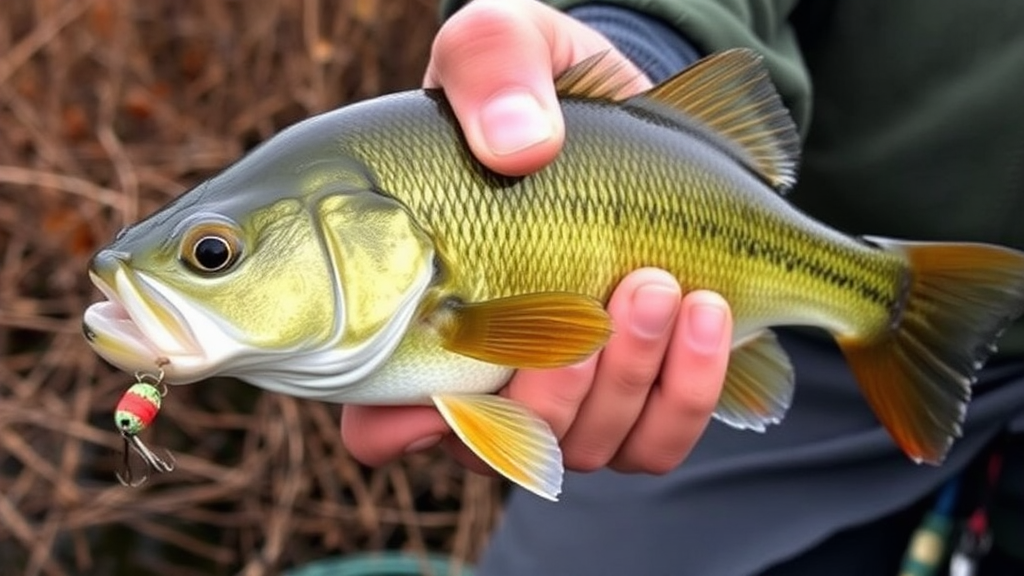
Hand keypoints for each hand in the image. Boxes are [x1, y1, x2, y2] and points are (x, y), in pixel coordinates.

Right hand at [340, 0, 733, 476]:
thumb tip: (519, 146)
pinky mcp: (634, 400)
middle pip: (509, 440)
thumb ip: (491, 67)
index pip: (377, 417)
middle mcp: (484, 374)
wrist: (630, 118)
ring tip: (667, 285)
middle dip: (568, 379)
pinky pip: (655, 443)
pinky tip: (711, 312)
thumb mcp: (506, 44)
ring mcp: (563, 397)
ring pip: (587, 446)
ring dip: (634, 373)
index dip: (398, 425)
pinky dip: (687, 389)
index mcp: (419, 313)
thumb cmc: (540, 90)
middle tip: (631, 284)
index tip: (450, 386)